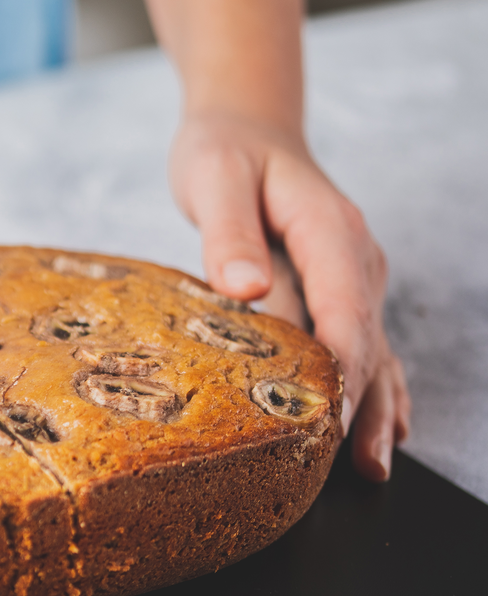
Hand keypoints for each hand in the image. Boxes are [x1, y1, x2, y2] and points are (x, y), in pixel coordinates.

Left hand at [169, 111, 410, 479]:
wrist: (247, 128)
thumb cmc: (226, 152)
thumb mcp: (214, 178)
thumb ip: (228, 232)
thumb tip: (244, 288)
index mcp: (329, 230)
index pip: (344, 307)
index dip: (342, 367)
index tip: (331, 417)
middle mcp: (354, 257)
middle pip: (366, 339)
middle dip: (362, 404)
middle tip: (348, 464)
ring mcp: (353, 277)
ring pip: (374, 350)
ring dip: (377, 408)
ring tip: (370, 467)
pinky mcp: (338, 291)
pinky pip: (364, 345)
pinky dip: (374, 389)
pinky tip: (380, 433)